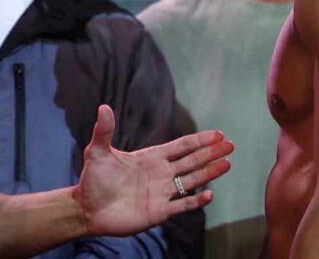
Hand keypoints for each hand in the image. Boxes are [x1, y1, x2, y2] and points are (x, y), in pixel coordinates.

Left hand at [74, 104, 233, 236]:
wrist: (87, 208)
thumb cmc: (93, 179)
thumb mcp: (98, 151)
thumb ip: (104, 130)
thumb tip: (103, 106)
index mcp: (151, 158)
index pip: (181, 146)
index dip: (199, 140)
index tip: (217, 134)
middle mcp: (160, 174)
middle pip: (192, 161)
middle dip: (211, 153)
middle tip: (231, 145)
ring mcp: (161, 193)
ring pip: (191, 181)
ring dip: (210, 173)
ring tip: (227, 164)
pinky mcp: (158, 212)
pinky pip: (181, 206)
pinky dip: (195, 202)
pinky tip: (209, 195)